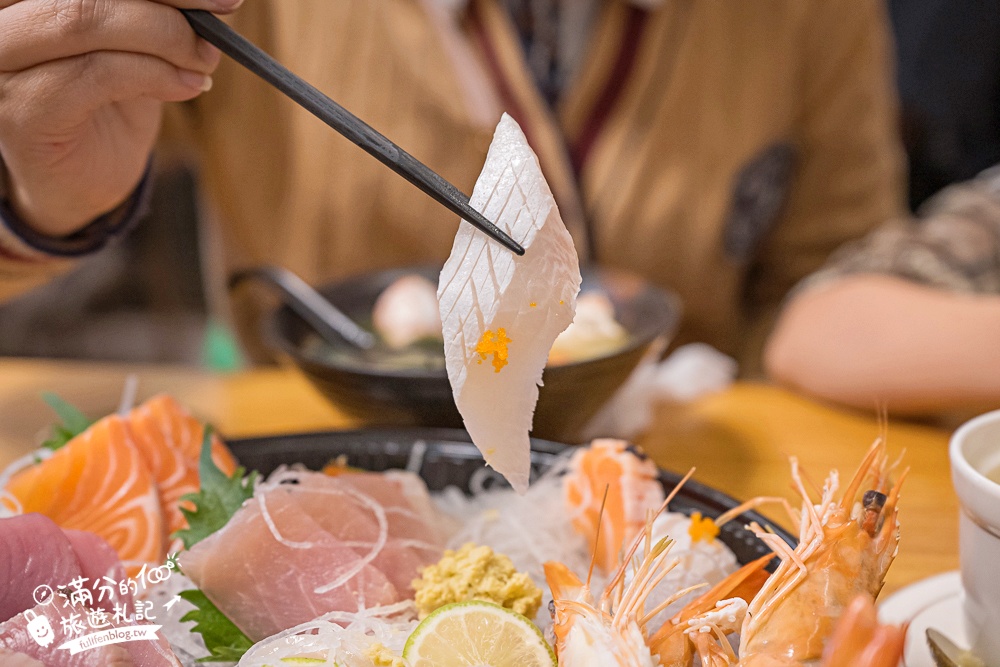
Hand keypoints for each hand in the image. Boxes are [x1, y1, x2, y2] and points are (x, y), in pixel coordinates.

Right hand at [0, 0, 239, 236]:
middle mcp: (2, 22)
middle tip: (220, 20)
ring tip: (203, 62)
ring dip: (163, 38)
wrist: (81, 181)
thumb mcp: (135, 46)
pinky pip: (96, 73)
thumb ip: (153, 13)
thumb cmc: (106, 105)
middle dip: (165, 4)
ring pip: (83, 21)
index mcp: (23, 1)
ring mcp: (2, 63)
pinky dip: (154, 74)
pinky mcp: (20, 110)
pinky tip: (187, 85)